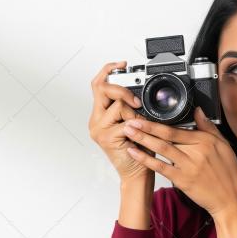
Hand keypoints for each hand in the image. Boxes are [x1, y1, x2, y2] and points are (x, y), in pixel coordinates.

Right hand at [88, 61, 154, 181]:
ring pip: (116, 104)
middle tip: (136, 102)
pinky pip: (124, 122)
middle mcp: (96, 120)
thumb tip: (140, 91)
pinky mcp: (105, 137)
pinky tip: (139, 134)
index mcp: (101, 114)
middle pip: (102, 88)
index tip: (122, 64)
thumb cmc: (139, 149)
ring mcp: (98, 128)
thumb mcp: (136, 122)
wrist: (136, 173)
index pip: (98, 84)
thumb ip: (132, 107)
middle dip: (123, 90)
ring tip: (139, 126)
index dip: (108, 70)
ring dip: (133, 113)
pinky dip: (136, 125)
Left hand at [121, 106, 236, 217]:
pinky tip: (134, 152)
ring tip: (128, 131)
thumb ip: (208, 127)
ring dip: (143, 139)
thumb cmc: (228, 173)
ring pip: (161, 148)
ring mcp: (188, 166)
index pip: (178, 128)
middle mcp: (196, 151)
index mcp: (205, 141)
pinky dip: (146, 159)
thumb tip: (198, 111)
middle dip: (146, 127)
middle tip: (130, 119)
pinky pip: (160, 167)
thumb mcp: (223, 145)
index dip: (159, 122)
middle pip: (166, 136)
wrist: (230, 199)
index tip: (145, 116)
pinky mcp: (182, 180)